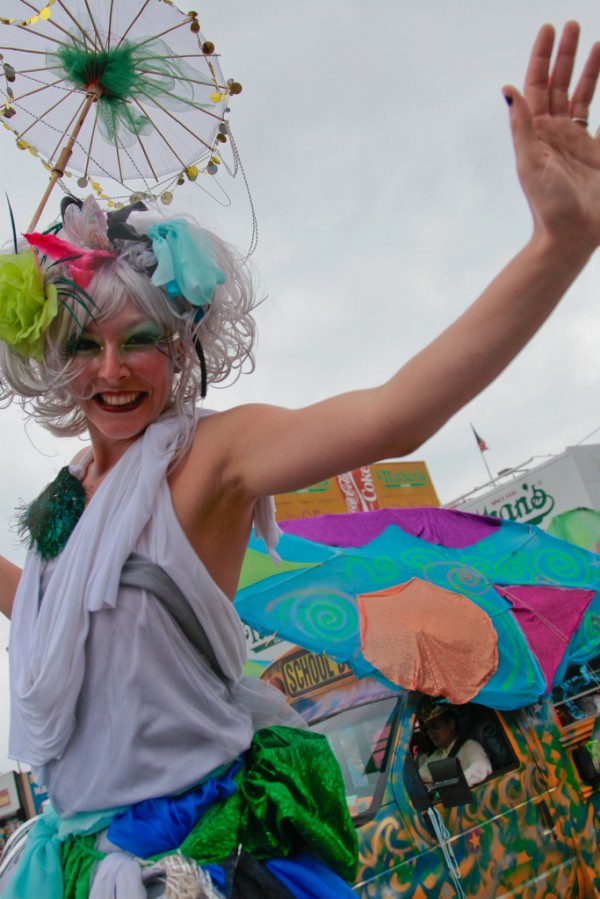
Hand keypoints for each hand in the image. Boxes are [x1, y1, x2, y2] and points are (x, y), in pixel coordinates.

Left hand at [504, 22, 599, 252]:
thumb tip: (507, 88)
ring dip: (589, 70)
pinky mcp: (598, 152)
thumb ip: (521, 125)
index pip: (537, 85)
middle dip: (566, 54)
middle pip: (561, 84)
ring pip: (584, 96)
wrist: (572, 236)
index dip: (541, 57)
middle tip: (573, 24)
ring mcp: (578, 141)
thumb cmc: (547, 204)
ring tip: (598, 42)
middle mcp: (556, 132)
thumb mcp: (530, 163)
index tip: (549, 29)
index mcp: (537, 132)